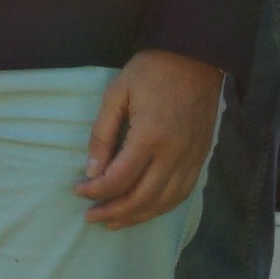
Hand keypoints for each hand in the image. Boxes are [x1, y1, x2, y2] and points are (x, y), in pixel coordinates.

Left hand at [76, 49, 230, 229]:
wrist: (196, 56)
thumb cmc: (151, 70)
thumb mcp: (116, 94)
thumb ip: (102, 135)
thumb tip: (92, 172)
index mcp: (150, 136)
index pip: (118, 179)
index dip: (95, 192)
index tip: (78, 191)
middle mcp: (174, 154)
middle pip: (142, 199)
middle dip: (113, 212)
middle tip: (91, 217)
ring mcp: (191, 158)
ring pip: (164, 202)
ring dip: (137, 217)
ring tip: (114, 222)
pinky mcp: (201, 156)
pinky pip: (183, 193)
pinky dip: (162, 207)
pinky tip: (145, 210)